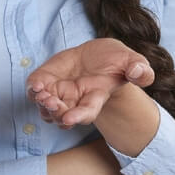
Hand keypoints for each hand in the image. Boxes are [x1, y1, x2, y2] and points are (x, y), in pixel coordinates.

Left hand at [26, 38, 154, 128]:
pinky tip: (36, 84)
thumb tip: (141, 74)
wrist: (99, 56)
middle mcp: (75, 100)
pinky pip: (36, 90)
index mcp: (96, 97)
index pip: (87, 112)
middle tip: (51, 102)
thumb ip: (140, 70)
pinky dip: (33, 89)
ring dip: (42, 104)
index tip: (69, 118)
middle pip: (62, 115)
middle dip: (56, 111)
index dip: (78, 116)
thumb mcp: (133, 62)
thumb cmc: (117, 62)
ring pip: (46, 107)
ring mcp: (60, 92)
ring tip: (42, 93)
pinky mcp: (48, 79)